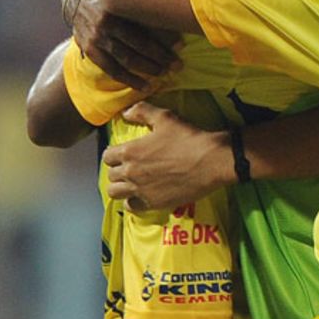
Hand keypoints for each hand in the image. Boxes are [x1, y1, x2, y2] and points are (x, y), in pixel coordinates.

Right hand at [69, 0, 179, 87]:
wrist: (78, 0)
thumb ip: (144, 3)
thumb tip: (176, 10)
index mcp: (117, 5)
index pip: (146, 23)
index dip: (165, 37)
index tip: (182, 46)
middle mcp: (106, 22)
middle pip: (138, 44)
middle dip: (160, 57)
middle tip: (178, 65)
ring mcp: (96, 37)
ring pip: (126, 59)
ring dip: (147, 70)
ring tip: (164, 76)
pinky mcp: (90, 50)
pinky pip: (112, 70)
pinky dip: (130, 80)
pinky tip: (144, 86)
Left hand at [103, 103, 231, 209]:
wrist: (211, 162)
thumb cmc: (189, 139)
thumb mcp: (165, 118)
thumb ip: (141, 111)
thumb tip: (126, 112)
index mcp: (130, 151)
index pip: (107, 156)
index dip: (114, 154)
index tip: (122, 154)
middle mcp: (131, 172)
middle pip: (110, 175)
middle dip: (117, 170)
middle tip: (129, 168)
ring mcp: (141, 190)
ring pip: (115, 193)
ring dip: (120, 188)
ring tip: (130, 184)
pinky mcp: (154, 203)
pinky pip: (131, 207)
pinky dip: (132, 202)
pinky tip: (141, 196)